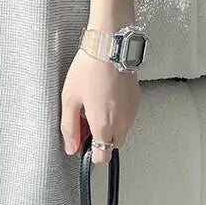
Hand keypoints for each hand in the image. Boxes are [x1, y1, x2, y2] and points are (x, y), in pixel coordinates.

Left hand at [60, 46, 139, 163]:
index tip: (80, 143)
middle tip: (85, 121)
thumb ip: (69, 127)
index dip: (89, 154)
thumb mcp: (69, 98)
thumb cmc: (88, 69)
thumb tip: (70, 146)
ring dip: (108, 126)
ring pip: (121, 131)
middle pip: (112, 146)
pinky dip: (116, 114)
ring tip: (93, 105)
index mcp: (105, 126)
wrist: (110, 47)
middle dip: (99, 139)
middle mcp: (122, 123)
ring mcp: (132, 112)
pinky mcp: (136, 101)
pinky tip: (104, 97)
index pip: (102, 157)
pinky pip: (127, 117)